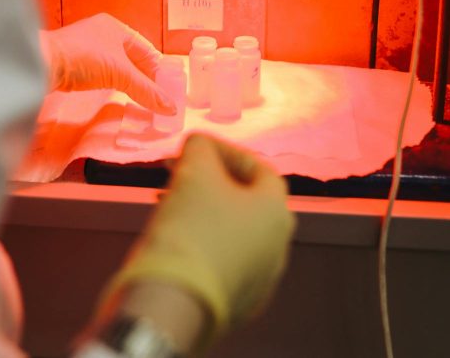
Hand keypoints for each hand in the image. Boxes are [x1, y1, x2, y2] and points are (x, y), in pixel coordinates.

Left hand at [39, 13, 174, 113]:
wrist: (42, 64)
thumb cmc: (84, 59)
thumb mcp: (120, 74)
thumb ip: (146, 91)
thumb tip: (170, 108)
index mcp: (115, 27)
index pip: (145, 49)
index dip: (158, 69)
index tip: (168, 88)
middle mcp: (102, 34)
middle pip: (132, 59)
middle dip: (145, 78)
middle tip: (158, 98)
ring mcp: (87, 48)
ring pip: (117, 67)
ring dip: (130, 82)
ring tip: (143, 99)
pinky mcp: (76, 63)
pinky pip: (103, 73)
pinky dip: (115, 84)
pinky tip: (120, 94)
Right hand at [101, 135, 294, 347]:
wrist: (173, 300)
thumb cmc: (190, 227)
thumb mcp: (193, 171)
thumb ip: (200, 147)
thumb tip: (199, 146)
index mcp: (277, 211)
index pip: (258, 168)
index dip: (224, 151)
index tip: (193, 147)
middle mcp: (278, 246)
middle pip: (246, 202)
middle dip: (211, 183)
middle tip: (178, 174)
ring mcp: (261, 280)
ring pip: (234, 234)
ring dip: (206, 213)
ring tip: (171, 205)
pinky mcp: (238, 304)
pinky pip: (223, 263)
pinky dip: (204, 246)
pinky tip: (178, 241)